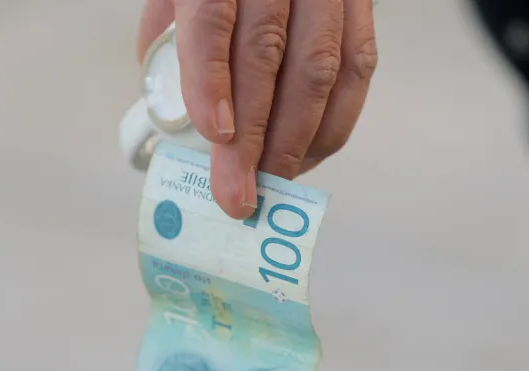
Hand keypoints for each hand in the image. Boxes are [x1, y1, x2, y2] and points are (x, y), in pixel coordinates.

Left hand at [137, 0, 377, 218]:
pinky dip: (335, 121)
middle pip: (268, 56)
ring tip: (273, 184)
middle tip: (239, 192)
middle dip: (254, 137)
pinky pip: (358, 66)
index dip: (212, 82)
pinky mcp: (358, 1)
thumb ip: (170, 39)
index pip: (211, 21)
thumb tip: (174, 115)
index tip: (217, 136)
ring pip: (320, 69)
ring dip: (297, 141)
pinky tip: (310, 154)